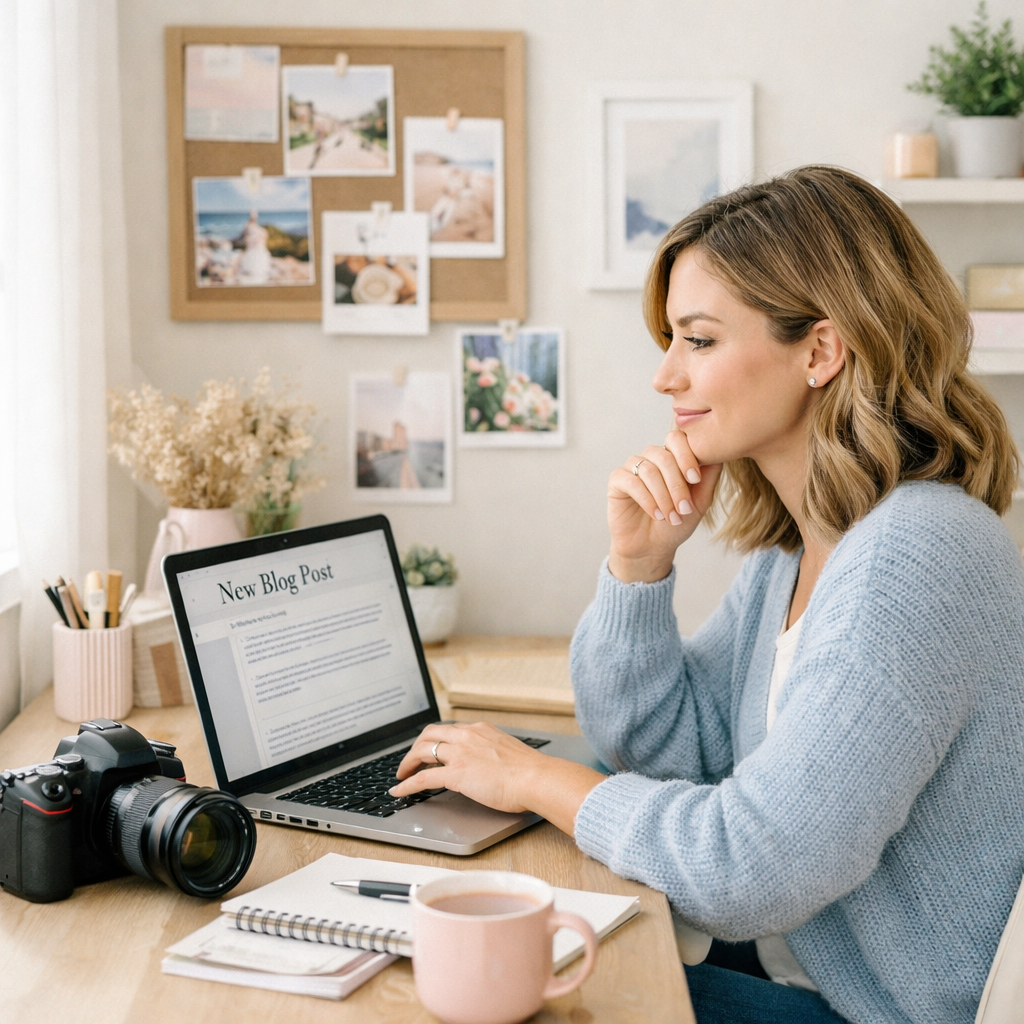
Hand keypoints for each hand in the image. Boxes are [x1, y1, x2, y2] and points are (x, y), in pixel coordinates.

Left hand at [390, 722, 604, 834]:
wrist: (536, 778)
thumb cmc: (530, 771)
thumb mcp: (507, 751)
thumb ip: (492, 752)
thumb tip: (488, 763)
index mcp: (480, 729)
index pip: (448, 729)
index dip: (434, 739)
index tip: (429, 748)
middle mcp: (467, 736)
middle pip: (429, 734)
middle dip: (415, 747)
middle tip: (409, 760)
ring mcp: (459, 754)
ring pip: (422, 752)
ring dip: (407, 763)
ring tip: (401, 774)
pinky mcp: (456, 774)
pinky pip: (423, 778)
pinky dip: (407, 784)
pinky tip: (399, 791)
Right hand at [608, 430, 721, 582]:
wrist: (652, 547)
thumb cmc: (676, 523)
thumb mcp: (700, 501)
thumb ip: (709, 476)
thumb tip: (718, 452)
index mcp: (672, 456)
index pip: (677, 438)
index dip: (686, 456)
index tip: (695, 479)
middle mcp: (651, 457)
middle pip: (664, 455)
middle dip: (677, 485)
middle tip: (684, 509)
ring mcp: (633, 467)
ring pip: (649, 470)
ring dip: (663, 496)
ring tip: (671, 517)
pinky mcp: (617, 480)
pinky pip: (631, 481)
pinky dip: (647, 499)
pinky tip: (656, 514)